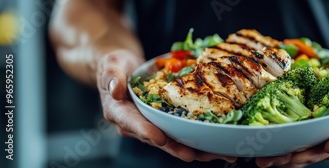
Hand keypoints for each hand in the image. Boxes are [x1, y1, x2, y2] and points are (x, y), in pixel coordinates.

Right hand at [96, 49, 236, 162]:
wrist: (124, 67)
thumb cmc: (116, 65)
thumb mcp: (111, 64)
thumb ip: (112, 76)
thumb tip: (116, 90)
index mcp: (119, 112)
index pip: (133, 123)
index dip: (146, 132)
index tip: (160, 139)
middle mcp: (135, 124)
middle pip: (157, 139)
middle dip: (177, 148)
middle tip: (193, 154)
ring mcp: (151, 125)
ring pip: (173, 141)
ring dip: (195, 149)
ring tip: (216, 153)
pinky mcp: (164, 122)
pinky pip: (181, 132)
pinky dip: (199, 139)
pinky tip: (218, 144)